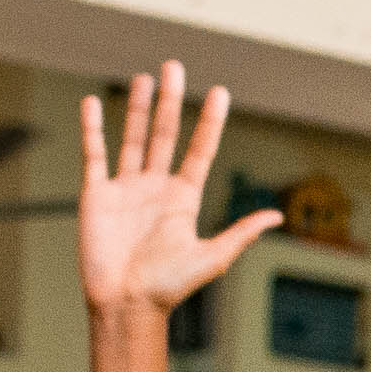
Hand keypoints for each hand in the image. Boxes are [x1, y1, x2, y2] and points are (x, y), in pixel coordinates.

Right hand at [77, 61, 280, 321]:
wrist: (126, 306)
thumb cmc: (169, 288)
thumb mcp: (212, 258)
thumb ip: (240, 234)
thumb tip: (277, 216)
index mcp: (184, 198)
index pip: (200, 151)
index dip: (209, 122)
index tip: (220, 93)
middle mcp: (156, 188)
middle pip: (166, 134)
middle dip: (171, 101)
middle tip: (174, 66)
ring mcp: (126, 188)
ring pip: (134, 138)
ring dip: (139, 108)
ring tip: (146, 77)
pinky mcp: (96, 195)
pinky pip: (94, 155)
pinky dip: (93, 129)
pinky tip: (94, 103)